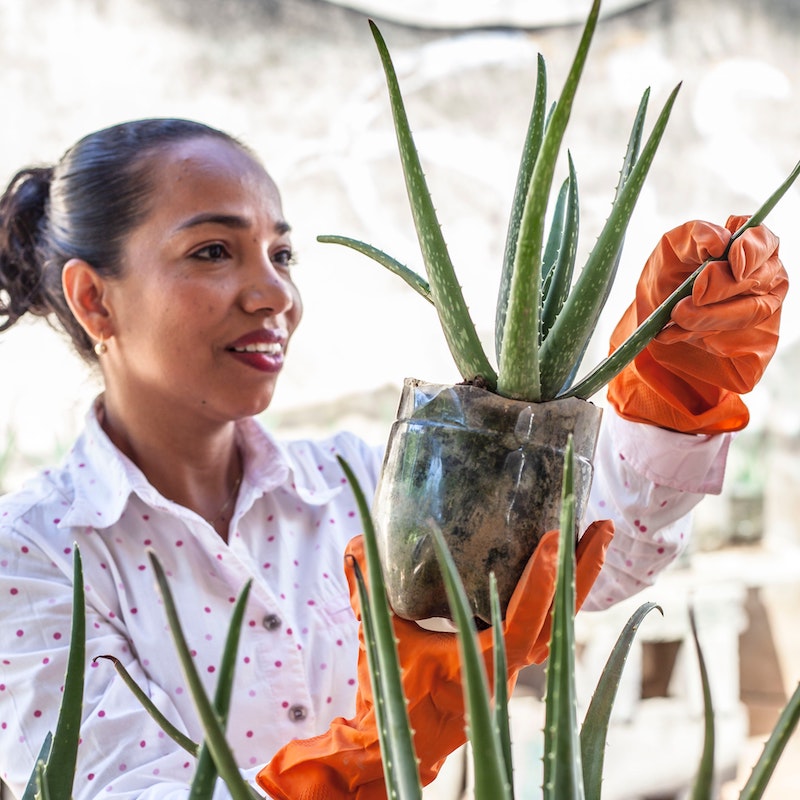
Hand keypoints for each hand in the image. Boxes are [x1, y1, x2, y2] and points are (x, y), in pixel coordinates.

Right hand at [257, 521, 613, 799]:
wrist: (398, 745)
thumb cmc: (393, 697)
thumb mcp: (378, 638)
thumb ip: (365, 590)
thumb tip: (355, 542)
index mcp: (484, 664)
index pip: (524, 620)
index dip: (543, 580)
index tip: (558, 537)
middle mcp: (510, 666)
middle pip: (561, 616)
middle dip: (585, 568)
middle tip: (604, 524)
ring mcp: (515, 666)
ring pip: (561, 621)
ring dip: (580, 580)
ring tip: (596, 537)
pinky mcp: (510, 663)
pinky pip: (547, 626)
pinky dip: (561, 596)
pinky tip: (567, 570)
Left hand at [607, 216, 787, 432]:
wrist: (656, 311)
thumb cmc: (670, 270)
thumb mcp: (674, 246)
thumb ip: (696, 235)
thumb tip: (719, 242)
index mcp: (748, 245)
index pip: (763, 241)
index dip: (751, 249)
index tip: (732, 259)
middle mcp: (763, 274)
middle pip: (757, 278)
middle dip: (721, 287)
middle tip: (693, 294)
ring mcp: (761, 305)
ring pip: (751, 310)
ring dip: (710, 316)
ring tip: (677, 315)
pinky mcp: (754, 339)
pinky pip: (739, 339)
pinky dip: (702, 334)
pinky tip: (675, 332)